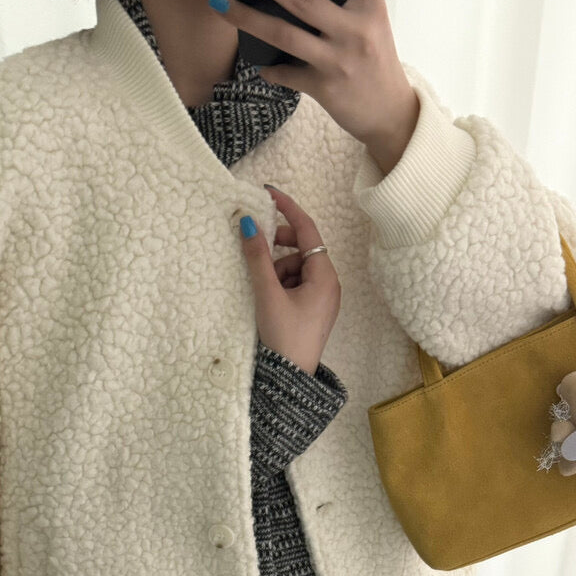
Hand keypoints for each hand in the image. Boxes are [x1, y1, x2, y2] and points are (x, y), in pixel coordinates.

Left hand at [210, 0, 418, 152]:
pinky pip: (287, 74)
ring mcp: (338, 60)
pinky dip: (270, 69)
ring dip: (247, 18)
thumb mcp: (369, 23)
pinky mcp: (326, 88)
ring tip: (220, 3)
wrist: (390, 115)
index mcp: (369, 6)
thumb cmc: (374, 62)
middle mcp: (354, 30)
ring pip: (284, 34)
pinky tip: (260, 65)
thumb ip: (344, 1)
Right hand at [238, 186, 340, 376]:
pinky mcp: (311, 310)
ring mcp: (321, 298)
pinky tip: (268, 300)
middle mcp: (328, 284)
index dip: (288, 209)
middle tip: (256, 248)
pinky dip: (279, 284)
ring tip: (264, 291)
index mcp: (325, 277)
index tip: (268, 194)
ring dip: (276, 270)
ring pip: (295, 267)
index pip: (307, 230)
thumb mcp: (268, 294)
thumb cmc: (283, 339)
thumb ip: (257, 257)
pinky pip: (294, 284)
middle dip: (278, 248)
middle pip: (301, 249)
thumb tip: (247, 222)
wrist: (290, 381)